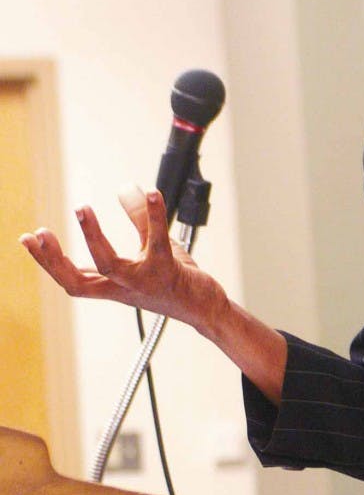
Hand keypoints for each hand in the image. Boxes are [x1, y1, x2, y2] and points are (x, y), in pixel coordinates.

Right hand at [19, 185, 225, 331]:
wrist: (205, 307)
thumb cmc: (175, 280)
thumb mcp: (151, 248)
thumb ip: (138, 220)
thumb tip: (124, 187)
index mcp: (112, 285)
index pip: (71, 278)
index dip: (46, 262)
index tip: (27, 239)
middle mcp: (123, 288)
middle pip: (77, 282)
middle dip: (53, 259)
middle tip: (39, 232)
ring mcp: (144, 282)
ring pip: (111, 265)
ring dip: (92, 236)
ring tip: (82, 208)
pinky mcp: (167, 272)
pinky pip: (157, 242)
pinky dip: (153, 216)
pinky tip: (152, 193)